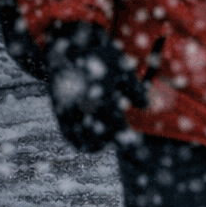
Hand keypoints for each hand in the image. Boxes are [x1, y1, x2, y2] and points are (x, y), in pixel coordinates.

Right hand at [45, 22, 145, 152]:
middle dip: (115, 143)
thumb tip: (145, 106)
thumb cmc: (101, 57)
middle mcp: (85, 112)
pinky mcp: (60, 113)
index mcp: (104, 101)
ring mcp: (70, 114)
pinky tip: (93, 134)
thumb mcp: (124, 70)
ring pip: (84, 144)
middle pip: (102, 143)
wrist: (67, 48)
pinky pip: (70, 137)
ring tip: (109, 134)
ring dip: (98, 144)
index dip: (130, 148)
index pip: (119, 133)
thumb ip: (135, 90)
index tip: (141, 158)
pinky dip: (81, 141)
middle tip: (124, 136)